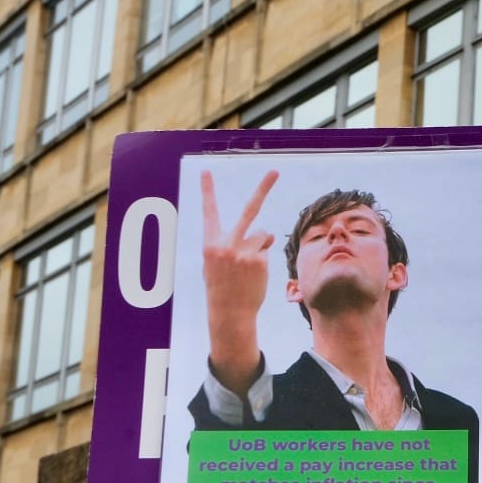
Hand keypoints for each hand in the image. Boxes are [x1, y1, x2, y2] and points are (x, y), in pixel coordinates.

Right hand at [201, 168, 278, 393]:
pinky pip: (266, 250)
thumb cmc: (222, 286)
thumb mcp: (218, 263)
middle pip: (250, 211)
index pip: (209, 212)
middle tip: (276, 171)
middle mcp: (227, 244)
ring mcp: (245, 251)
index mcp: (211, 243)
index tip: (206, 170)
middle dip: (264, 188)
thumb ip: (235, 243)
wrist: (229, 312)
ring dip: (258, 246)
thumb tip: (266, 233)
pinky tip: (254, 274)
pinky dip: (262, 259)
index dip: (208, 191)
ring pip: (262, 235)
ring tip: (247, 266)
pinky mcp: (259, 260)